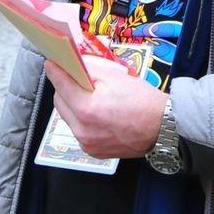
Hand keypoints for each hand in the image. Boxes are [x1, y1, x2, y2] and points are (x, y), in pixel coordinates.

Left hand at [46, 58, 166, 158]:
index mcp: (86, 108)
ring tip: (89, 97)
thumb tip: (74, 64)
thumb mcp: (116, 76)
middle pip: (59, 102)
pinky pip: (78, 130)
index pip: (60, 84)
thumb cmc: (142, 100)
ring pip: (68, 117)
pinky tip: (97, 114)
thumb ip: (90, 69)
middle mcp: (82, 129)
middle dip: (64, 88)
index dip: (55, 70)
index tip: (52, 63)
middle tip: (76, 79)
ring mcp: (86, 142)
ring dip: (73, 104)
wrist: (162, 126)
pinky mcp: (92, 151)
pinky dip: (82, 120)